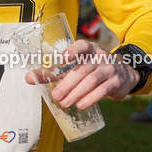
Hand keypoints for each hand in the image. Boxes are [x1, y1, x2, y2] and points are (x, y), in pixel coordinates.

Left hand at [25, 40, 139, 109]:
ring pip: (91, 80)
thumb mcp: (75, 67)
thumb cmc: (91, 69)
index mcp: (88, 49)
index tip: (63, 58)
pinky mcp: (115, 82)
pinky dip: (91, 98)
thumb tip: (28, 78)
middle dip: (67, 83)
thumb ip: (53, 72)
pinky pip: (103, 90)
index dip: (73, 50)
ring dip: (77, 93)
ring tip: (65, 103)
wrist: (122, 75)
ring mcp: (109, 68)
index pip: (82, 46)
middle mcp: (99, 56)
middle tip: (56, 95)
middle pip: (82, 69)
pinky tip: (81, 105)